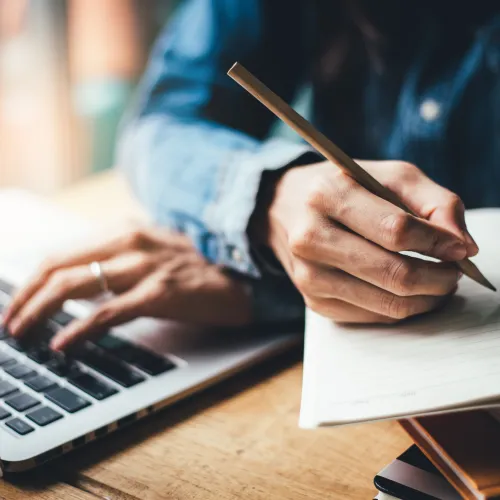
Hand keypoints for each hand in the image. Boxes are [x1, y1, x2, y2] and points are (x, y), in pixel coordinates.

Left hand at [3, 228, 250, 350]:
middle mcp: (130, 241)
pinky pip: (108, 312)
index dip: (31, 281)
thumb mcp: (152, 253)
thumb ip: (118, 261)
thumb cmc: (196, 268)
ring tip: (22, 334)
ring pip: (75, 285)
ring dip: (40, 312)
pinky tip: (63, 345)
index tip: (16, 304)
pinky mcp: (160, 292)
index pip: (62, 254)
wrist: (244, 276)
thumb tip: (79, 284)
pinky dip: (79, 329)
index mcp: (125, 231)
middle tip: (8, 324)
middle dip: (25, 298)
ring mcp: (145, 266)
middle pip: (58, 267)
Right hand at [256, 160, 477, 323]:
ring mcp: (309, 275)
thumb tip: (462, 246)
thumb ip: (434, 201)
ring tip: (436, 281)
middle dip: (439, 279)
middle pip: (393, 274)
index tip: (460, 249)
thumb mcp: (390, 176)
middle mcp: (311, 238)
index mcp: (328, 196)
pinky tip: (406, 291)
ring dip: (426, 298)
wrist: (286, 208)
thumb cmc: (344, 188)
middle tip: (454, 272)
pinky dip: (400, 307)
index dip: (437, 243)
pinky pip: (373, 318)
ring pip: (387, 304)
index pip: (395, 230)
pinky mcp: (313, 302)